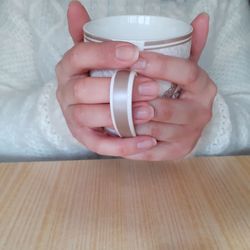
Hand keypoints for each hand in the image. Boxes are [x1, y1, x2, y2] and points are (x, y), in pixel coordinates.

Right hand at [55, 1, 157, 156]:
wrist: (87, 105)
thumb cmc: (97, 76)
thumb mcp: (95, 54)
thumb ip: (92, 34)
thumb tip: (76, 5)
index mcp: (69, 67)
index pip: (80, 55)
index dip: (105, 53)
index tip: (134, 52)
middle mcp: (66, 91)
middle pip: (83, 89)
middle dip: (117, 88)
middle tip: (151, 87)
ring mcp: (73, 116)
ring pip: (88, 116)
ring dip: (118, 115)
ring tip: (148, 113)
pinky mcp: (83, 137)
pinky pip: (99, 145)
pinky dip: (123, 145)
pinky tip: (147, 142)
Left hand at [125, 13, 216, 160]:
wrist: (190, 121)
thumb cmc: (179, 90)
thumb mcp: (183, 67)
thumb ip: (187, 44)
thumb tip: (200, 17)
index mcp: (203, 86)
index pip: (184, 71)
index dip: (159, 65)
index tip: (134, 58)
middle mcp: (201, 111)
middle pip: (166, 106)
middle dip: (137, 100)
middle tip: (113, 91)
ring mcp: (190, 134)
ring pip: (155, 130)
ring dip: (131, 122)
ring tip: (109, 112)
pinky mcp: (178, 152)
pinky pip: (151, 151)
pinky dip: (132, 144)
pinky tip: (118, 134)